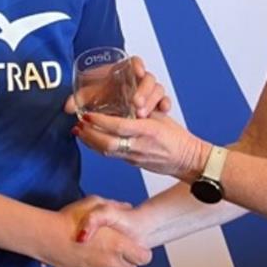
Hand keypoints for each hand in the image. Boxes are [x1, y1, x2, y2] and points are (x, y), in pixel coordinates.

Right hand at [38, 196, 151, 266]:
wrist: (46, 236)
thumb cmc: (70, 219)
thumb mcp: (96, 203)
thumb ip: (115, 206)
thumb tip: (126, 207)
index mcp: (118, 244)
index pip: (143, 258)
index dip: (141, 251)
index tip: (135, 245)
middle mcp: (110, 262)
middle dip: (128, 260)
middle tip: (119, 248)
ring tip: (107, 256)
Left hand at [63, 56, 170, 119]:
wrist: (120, 109)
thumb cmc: (109, 96)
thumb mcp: (96, 96)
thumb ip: (83, 99)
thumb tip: (67, 107)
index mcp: (125, 72)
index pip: (135, 62)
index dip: (137, 64)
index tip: (137, 72)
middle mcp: (139, 81)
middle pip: (148, 78)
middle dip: (144, 90)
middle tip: (136, 103)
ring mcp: (150, 92)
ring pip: (158, 89)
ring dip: (151, 100)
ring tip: (142, 113)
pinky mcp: (158, 102)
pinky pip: (166, 100)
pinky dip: (166, 104)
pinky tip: (163, 110)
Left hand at [72, 111, 209, 180]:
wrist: (187, 160)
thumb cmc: (177, 137)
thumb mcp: (161, 118)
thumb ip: (142, 113)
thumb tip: (124, 103)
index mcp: (149, 131)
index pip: (120, 126)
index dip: (101, 121)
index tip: (89, 114)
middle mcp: (140, 146)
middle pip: (108, 144)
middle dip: (89, 134)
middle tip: (78, 124)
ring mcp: (135, 158)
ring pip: (107, 152)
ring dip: (90, 141)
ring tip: (80, 131)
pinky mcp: (133, 163)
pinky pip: (111, 156)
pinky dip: (98, 147)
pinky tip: (91, 140)